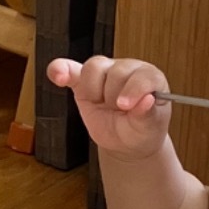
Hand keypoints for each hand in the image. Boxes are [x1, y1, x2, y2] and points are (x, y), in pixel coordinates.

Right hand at [49, 56, 172, 160]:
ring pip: (93, 68)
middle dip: (113, 97)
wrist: (125, 141)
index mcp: (150, 78)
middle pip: (115, 72)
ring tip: (101, 105)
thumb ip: (147, 114)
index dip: (133, 90)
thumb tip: (147, 100)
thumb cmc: (141, 131)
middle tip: (118, 112)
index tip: (125, 107)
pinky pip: (69, 69)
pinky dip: (60, 70)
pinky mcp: (83, 82)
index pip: (142, 75)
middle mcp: (128, 69)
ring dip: (94, 91)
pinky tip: (58, 77)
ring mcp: (105, 73)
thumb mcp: (148, 128)